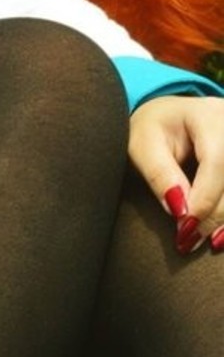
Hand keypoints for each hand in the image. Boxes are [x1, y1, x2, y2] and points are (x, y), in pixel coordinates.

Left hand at [128, 95, 223, 255]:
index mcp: (208, 115)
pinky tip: (221, 232)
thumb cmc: (152, 130)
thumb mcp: (142, 146)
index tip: (185, 229)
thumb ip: (160, 175)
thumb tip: (180, 211)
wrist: (168, 119)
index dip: (205, 199)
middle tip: (190, 240)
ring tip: (209, 241)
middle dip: (217, 214)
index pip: (217, 161)